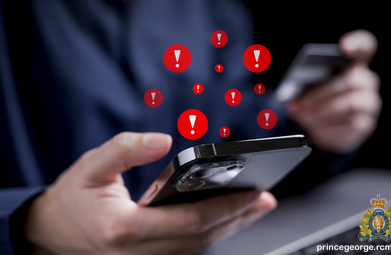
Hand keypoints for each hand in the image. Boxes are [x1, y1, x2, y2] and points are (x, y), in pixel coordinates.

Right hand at [24, 132, 275, 254]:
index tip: (255, 192)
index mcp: (126, 229)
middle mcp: (140, 252)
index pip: (191, 222)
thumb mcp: (92, 165)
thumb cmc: (75, 197)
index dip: (227, 207)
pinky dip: (214, 232)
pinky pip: (190, 248)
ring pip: (200, 246)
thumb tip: (163, 140)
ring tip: (256, 205)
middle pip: (204, 238)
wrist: (54, 232)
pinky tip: (228, 216)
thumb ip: (126, 149)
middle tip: (266, 198)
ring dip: (232, 226)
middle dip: (239, 217)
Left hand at [287, 30, 380, 152]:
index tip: (343, 47)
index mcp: (353, 65)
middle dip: (322, 93)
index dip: (357, 44)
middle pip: (351, 81)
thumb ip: (307, 84)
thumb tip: (296, 95)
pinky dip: (329, 127)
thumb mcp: (311, 88)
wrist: (327, 128)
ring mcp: (369, 104)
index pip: (364, 47)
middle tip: (302, 103)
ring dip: (323, 111)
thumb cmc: (318, 100)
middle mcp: (367, 82)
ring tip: (305, 116)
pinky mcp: (365, 125)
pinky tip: (314, 127)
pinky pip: (350, 125)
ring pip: (350, 105)